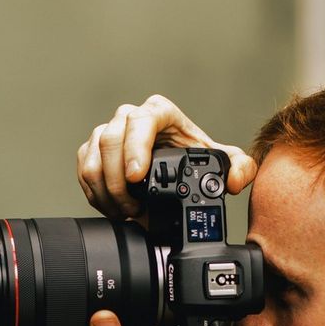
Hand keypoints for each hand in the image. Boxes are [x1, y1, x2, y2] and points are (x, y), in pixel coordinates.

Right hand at [77, 94, 257, 221]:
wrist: (177, 169)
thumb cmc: (196, 159)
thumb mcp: (224, 164)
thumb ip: (239, 169)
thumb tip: (231, 181)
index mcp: (160, 113)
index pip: (141, 120)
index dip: (135, 147)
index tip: (136, 176)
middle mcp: (131, 117)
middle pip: (110, 139)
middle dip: (118, 180)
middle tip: (133, 208)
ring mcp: (109, 132)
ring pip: (93, 154)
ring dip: (105, 188)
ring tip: (124, 212)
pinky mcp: (94, 150)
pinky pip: (84, 167)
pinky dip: (93, 191)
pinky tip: (111, 208)